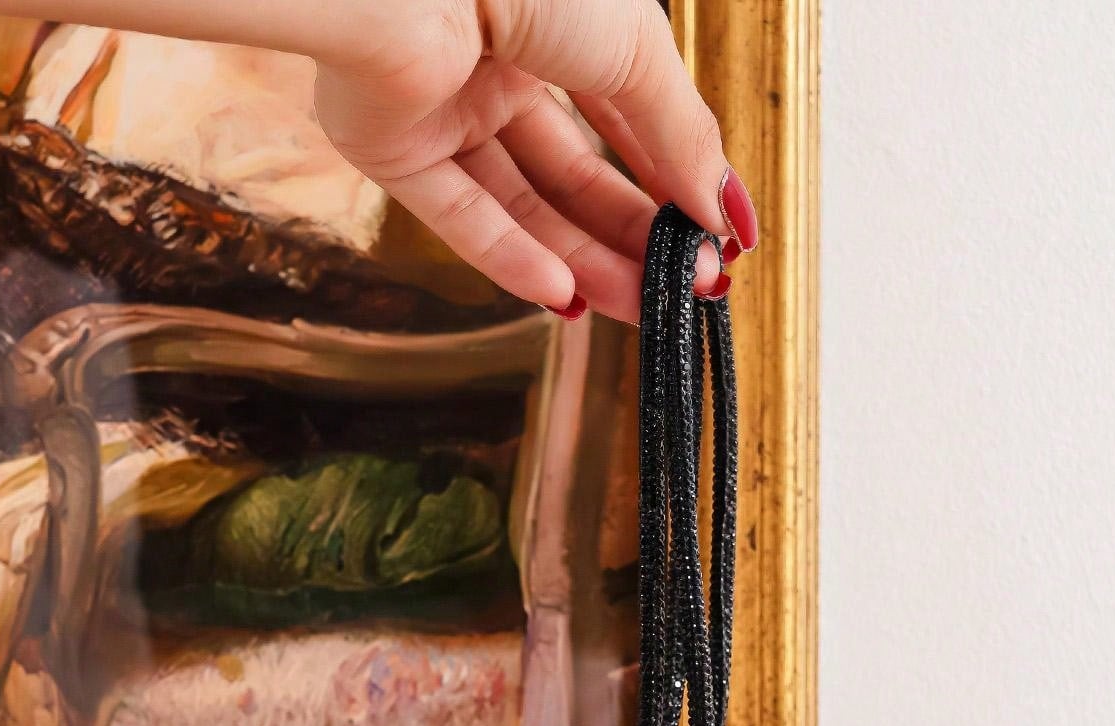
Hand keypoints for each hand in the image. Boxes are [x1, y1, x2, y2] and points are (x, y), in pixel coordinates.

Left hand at [314, 0, 758, 322]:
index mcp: (560, 21)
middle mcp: (500, 63)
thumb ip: (680, 136)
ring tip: (644, 308)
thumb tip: (722, 210)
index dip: (673, 180)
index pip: (625, 119)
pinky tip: (564, 297)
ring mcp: (445, 106)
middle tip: (690, 287)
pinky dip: (511, 260)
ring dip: (585, 262)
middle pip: (576, 174)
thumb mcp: (636, 51)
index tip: (719, 240)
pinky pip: (461, 215)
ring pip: (524, 204)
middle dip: (636, 236)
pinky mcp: (393, 145)